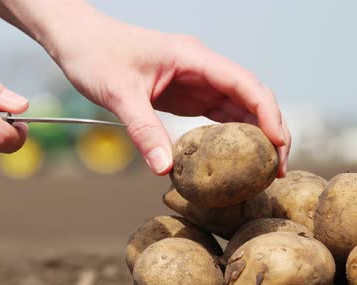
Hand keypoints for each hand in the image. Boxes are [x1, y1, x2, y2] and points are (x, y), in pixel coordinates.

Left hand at [45, 12, 290, 176]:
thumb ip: (143, 129)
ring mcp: (194, 81)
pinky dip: (228, 136)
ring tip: (263, 170)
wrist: (78, 41)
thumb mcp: (119, 93)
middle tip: (276, 168)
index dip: (267, 114)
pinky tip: (234, 159)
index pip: (244, 83)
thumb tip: (165, 170)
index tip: (279, 146)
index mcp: (193, 57)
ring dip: (252, 136)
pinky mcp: (183, 94)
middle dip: (269, 130)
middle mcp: (200, 67)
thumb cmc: (96, 56)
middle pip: (249, 96)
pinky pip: (214, 115)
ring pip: (235, 107)